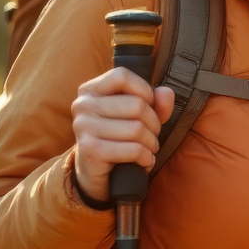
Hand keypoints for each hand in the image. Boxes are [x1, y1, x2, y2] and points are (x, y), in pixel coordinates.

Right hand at [71, 67, 174, 202]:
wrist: (96, 172)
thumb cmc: (119, 136)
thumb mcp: (139, 115)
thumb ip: (156, 101)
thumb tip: (166, 94)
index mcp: (90, 89)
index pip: (122, 76)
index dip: (144, 90)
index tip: (149, 105)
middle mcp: (83, 105)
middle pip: (136, 105)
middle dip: (154, 123)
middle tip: (152, 134)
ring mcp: (83, 127)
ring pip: (137, 129)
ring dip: (151, 143)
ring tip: (148, 148)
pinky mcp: (90, 150)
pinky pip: (133, 149)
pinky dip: (146, 157)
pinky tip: (144, 161)